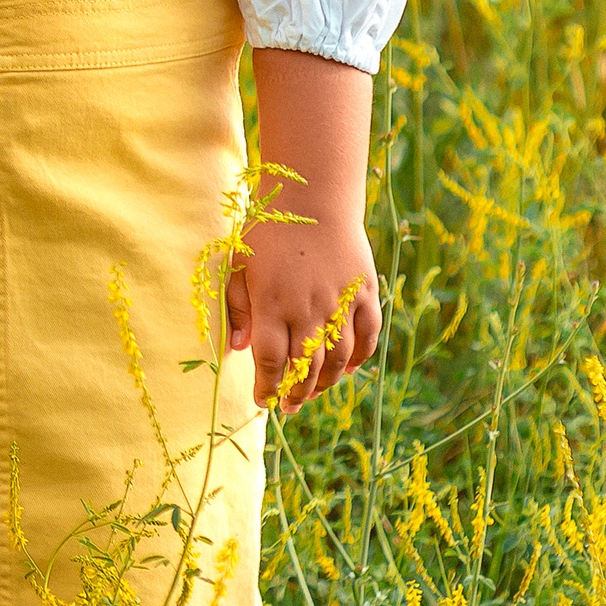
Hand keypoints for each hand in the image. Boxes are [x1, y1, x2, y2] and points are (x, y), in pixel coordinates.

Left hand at [228, 201, 379, 409]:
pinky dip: (359, 358)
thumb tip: (239, 348)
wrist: (313, 198)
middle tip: (288, 406)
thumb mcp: (239, 263)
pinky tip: (348, 369)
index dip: (267, 387)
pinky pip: (367, 338)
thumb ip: (238, 307)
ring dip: (326, 383)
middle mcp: (308, 310)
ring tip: (313, 393)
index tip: (262, 401)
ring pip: (337, 360)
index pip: (271, 362)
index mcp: (272, 304)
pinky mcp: (366, 295)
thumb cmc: (267, 230)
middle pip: (305, 368)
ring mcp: (341, 304)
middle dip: (295, 394)